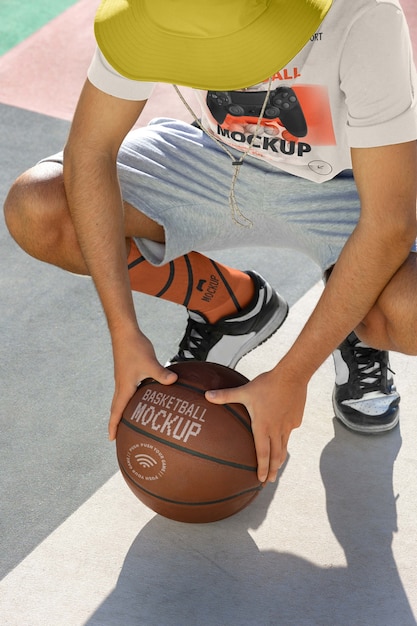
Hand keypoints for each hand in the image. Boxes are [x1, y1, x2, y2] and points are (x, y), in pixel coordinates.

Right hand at [108, 328, 176, 440]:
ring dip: (122, 411)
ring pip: (121, 400)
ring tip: (128, 422)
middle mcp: (121, 385)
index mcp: (124, 387)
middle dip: (116, 423)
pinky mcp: (127, 372)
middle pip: (116, 408)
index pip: (116, 411)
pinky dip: (130, 400)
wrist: (125, 332)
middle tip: (117, 436)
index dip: (113, 426)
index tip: (111, 439)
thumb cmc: (135, 347)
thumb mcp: (150, 362)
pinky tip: (140, 399)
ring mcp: (123, 379)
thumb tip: (174, 382)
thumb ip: (161, 374)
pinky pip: (127, 391)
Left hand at [206, 367, 305, 482]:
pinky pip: (289, 432)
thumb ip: (225, 396)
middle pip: (276, 456)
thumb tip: (207, 396)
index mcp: (263, 426)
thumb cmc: (267, 384)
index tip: (261, 479)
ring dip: (280, 459)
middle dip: (273, 470)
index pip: (263, 453)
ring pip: (284, 447)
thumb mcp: (244, 391)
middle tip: (269, 481)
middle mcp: (277, 429)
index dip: (263, 468)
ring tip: (278, 468)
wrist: (292, 376)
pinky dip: (286, 439)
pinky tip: (283, 437)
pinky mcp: (296, 419)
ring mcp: (288, 426)